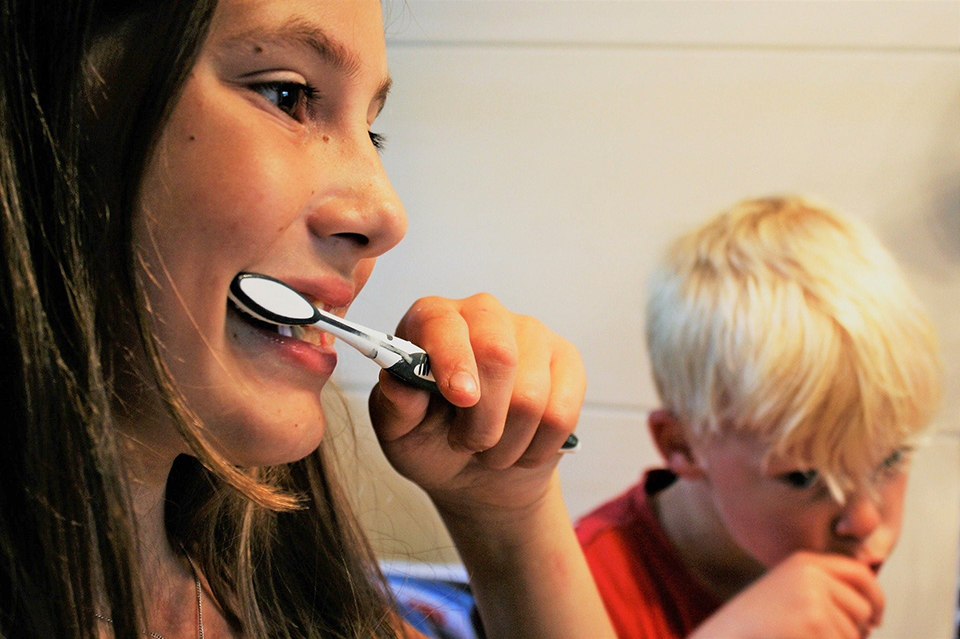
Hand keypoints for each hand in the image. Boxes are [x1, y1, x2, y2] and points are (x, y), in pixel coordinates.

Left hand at [368, 293, 585, 519]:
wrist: (476, 471)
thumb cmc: (430, 441)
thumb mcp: (398, 432)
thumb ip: (396, 406)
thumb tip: (398, 380)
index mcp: (432, 319)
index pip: (445, 325)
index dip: (454, 361)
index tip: (459, 398)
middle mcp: (483, 313)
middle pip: (497, 356)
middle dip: (482, 418)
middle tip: (467, 443)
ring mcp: (531, 332)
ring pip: (531, 395)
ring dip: (507, 443)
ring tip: (491, 449)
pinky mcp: (566, 360)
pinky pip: (561, 413)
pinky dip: (538, 448)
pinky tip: (522, 448)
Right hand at [690, 552, 883, 638]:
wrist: (726, 636)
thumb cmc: (756, 624)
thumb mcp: (788, 594)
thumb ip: (823, 591)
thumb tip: (872, 612)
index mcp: (804, 562)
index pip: (860, 574)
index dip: (876, 597)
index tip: (876, 619)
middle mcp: (811, 574)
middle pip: (863, 607)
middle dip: (857, 631)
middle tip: (825, 638)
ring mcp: (813, 597)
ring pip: (855, 633)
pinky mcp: (815, 622)